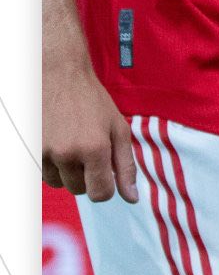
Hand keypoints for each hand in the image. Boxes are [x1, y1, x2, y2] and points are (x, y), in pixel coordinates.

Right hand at [42, 55, 138, 202]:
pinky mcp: (30, 149)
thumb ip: (126, 165)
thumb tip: (132, 199)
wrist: (59, 75)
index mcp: (95, 148)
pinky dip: (52, 166)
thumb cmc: (93, 101)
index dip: (106, 188)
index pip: (100, 194)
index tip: (105, 173)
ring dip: (68, 172)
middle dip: (87, 176)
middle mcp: (68, 153)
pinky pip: (44, 174)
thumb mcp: (118, 129)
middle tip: (89, 149)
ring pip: (59, 184)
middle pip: (79, 190)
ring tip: (73, 143)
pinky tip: (58, 143)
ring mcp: (45, 152)